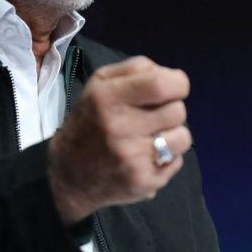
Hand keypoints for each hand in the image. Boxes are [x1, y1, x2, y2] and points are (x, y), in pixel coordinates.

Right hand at [48, 56, 191, 223]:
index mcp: (107, 97)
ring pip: (183, 138)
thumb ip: (136, 69)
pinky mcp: (142, 181)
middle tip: (153, 117)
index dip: (178, 84)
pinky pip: (177, 162)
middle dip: (171, 111)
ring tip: (152, 138)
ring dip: (173, 136)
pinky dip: (167, 159)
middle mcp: (118, 127)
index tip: (172, 89)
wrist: (68, 175)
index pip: (161, 84)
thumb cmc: (91, 120)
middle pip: (178, 111)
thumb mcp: (100, 83)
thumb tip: (172, 76)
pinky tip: (146, 158)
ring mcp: (131, 158)